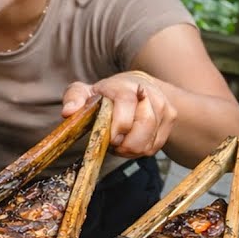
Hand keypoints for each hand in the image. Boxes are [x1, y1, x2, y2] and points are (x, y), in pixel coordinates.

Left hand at [61, 71, 176, 158]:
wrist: (134, 87)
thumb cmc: (104, 94)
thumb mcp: (84, 91)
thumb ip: (74, 98)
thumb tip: (68, 112)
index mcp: (125, 86)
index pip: (127, 104)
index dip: (117, 126)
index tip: (107, 137)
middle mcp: (149, 94)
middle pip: (144, 125)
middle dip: (125, 143)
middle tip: (112, 144)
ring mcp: (163, 106)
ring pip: (150, 140)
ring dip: (131, 149)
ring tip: (118, 143)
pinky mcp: (170, 119)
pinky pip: (155, 146)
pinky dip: (139, 151)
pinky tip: (128, 143)